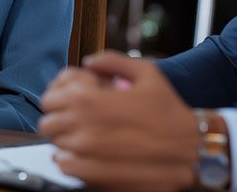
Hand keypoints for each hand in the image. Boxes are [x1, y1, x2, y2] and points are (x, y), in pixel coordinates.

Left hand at [39, 51, 199, 191]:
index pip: (49, 99)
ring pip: (55, 146)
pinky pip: (65, 167)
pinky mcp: (93, 175)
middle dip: (59, 120)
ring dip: (66, 140)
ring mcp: (87, 154)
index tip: (70, 102)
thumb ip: (112, 61)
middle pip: (48, 124)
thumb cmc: (169, 110)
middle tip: (78, 121)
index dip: (58, 99)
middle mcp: (82, 125)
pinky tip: (89, 155)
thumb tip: (88, 62)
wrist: (189, 148)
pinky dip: (71, 161)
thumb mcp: (147, 72)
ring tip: (87, 137)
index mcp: (89, 98)